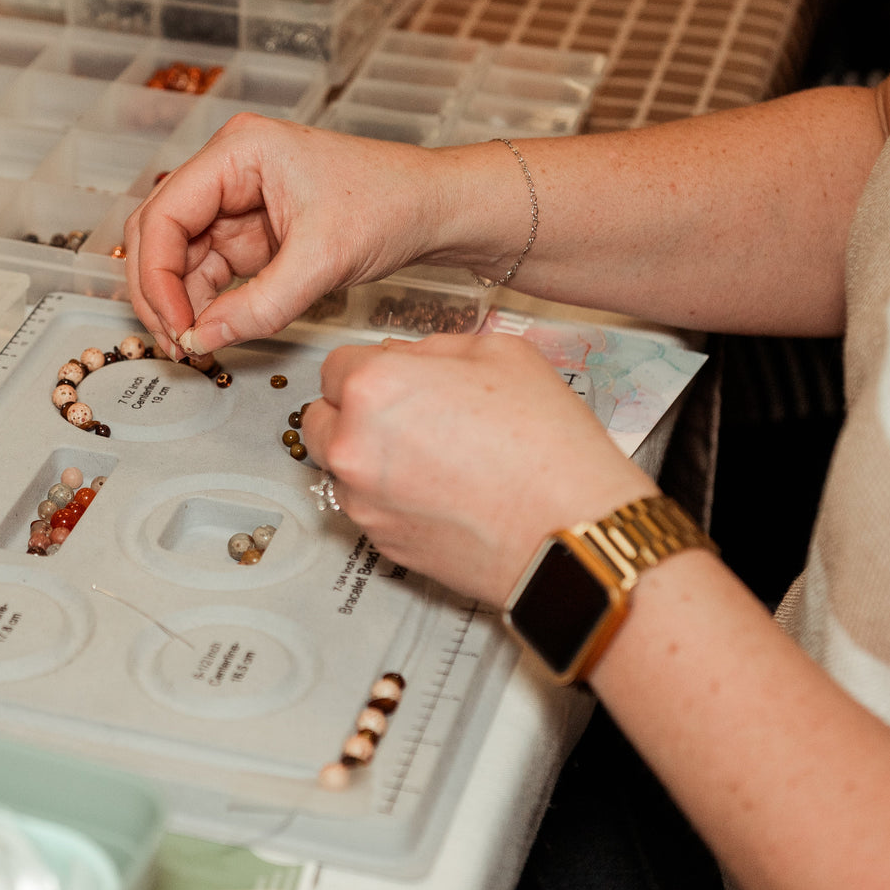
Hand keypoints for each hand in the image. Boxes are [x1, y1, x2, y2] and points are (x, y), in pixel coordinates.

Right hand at [122, 113, 429, 359]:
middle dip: (160, 290)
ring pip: (180, 256)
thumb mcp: (322, 261)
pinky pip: (209, 270)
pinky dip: (204, 304)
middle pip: (160, 232)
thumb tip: (203, 339)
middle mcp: (229, 169)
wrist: (434, 208)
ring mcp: (236, 201)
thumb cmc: (391, 203)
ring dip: (179, 302)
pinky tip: (210, 332)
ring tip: (191, 346)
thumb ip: (259, 306)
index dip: (158, 275)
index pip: (166, 213)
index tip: (174, 324)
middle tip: (174, 340)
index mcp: (238, 151)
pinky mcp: (250, 232)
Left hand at [300, 333, 657, 605]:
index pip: (335, 366)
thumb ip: (435, 347)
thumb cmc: (547, 447)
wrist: (571, 532)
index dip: (368, 367)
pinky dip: (389, 497)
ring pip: (339, 467)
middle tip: (403, 414)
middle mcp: (353, 445)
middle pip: (318, 418)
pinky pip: (366, 507)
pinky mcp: (380, 542)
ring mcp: (362, 500)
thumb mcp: (501, 353)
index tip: (390, 376)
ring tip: (429, 455)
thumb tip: (407, 356)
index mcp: (374, 387)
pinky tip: (438, 490)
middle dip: (351, 411)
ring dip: (367, 456)